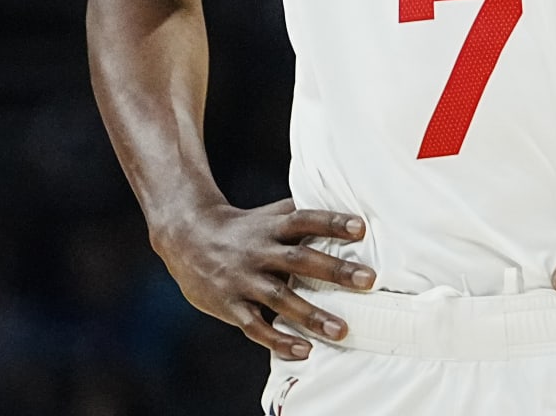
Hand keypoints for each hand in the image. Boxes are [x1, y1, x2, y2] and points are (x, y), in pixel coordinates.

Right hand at [151, 197, 373, 358]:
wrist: (187, 239)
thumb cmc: (242, 228)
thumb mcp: (268, 215)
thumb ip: (300, 213)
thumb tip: (345, 204)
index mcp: (271, 227)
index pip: (304, 219)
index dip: (332, 222)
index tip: (361, 228)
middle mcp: (258, 251)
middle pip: (299, 260)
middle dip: (334, 270)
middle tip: (369, 280)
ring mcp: (243, 280)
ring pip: (279, 298)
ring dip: (311, 315)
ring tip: (342, 330)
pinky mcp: (230, 305)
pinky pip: (255, 326)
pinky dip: (279, 339)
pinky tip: (304, 350)